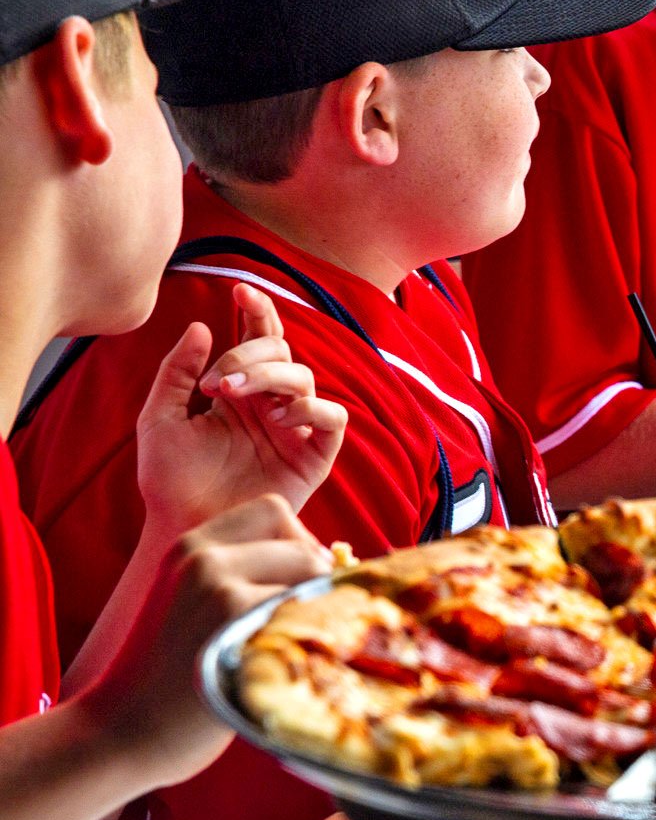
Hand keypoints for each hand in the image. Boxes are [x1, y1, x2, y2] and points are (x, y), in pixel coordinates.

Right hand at [79, 495, 329, 788]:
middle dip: (316, 582)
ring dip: (319, 611)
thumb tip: (335, 558)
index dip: (299, 543)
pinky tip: (289, 664)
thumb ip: (245, 573)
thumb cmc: (174, 676)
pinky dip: (314, 635)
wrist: (124, 732)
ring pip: (313, 576)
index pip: (274, 510)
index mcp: (191, 546)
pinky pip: (309, 610)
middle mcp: (204, 556)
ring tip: (293, 648)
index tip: (295, 584)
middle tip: (302, 626)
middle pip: (304, 544)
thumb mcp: (193, 603)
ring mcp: (220, 584)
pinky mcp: (237, 615)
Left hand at [136, 283, 347, 536]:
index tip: (241, 291)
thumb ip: (176, 372)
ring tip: (235, 398)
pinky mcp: (315, 456)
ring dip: (271, 378)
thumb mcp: (158, 419)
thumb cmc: (170, 481)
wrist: (186, 528)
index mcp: (238, 392)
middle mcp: (270, 404)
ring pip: (305, 377)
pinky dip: (312, 408)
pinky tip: (280, 418)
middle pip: (281, 353)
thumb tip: (203, 326)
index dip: (256, 312)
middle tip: (216, 382)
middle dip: (250, 356)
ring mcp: (294, 428)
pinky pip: (332, 418)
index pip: (257, 340)